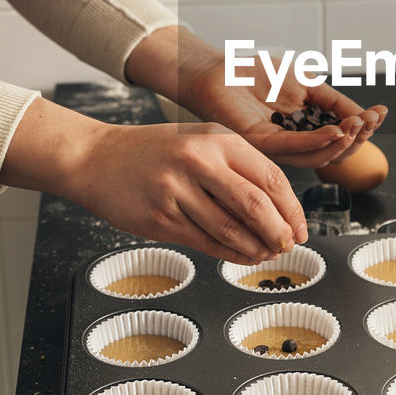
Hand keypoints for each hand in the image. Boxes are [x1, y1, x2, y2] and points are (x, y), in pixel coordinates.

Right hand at [2, 99, 307, 264]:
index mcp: (216, 138)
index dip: (291, 207)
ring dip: (255, 247)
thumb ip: (236, 168)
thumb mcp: (199, 142)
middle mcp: (198, 160)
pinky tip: (241, 256)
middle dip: (278, 231)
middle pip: (255, 204)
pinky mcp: (160, 216)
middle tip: (287, 245)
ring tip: (266, 254)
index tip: (299, 227)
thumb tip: (277, 208)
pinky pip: (205, 242)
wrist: (95, 158)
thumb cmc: (151, 152)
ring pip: (231, 228)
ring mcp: (177, 189)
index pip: (269, 176)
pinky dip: (229, 253)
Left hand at [182, 54, 387, 168]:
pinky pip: (295, 147)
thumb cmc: (258, 75)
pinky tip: (336, 130)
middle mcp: (292, 147)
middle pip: (333, 155)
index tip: (380, 113)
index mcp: (305, 134)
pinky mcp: (260, 143)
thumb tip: (365, 117)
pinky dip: (319, 141)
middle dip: (358, 139)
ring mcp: (276, 148)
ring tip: (359, 125)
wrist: (222, 68)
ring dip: (343, 143)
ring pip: (317, 157)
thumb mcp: (307, 84)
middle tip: (371, 120)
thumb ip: (334, 101)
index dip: (363, 130)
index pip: (340, 142)